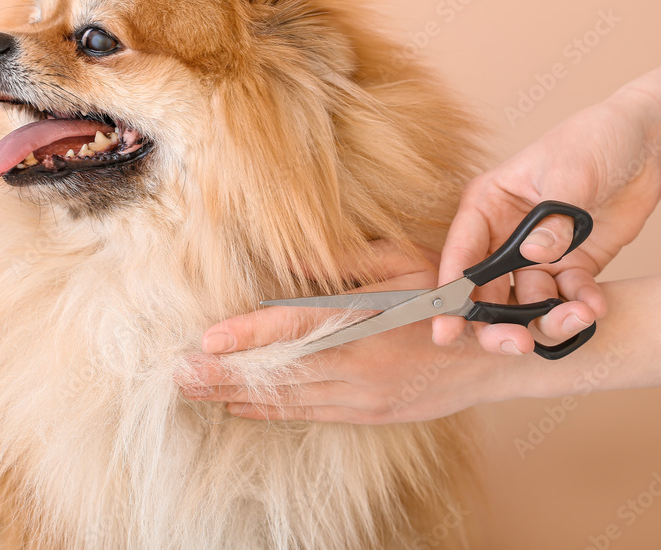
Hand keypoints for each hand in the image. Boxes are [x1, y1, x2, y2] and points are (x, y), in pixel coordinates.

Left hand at [183, 246, 508, 422]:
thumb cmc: (446, 292)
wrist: (496, 354)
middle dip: (224, 374)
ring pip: (289, 397)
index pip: (295, 325)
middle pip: (280, 369)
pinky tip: (239, 408)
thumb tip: (288, 261)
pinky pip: (310, 414)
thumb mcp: (401, 259)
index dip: (248, 334)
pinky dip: (272, 412)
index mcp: (366, 316)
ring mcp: (364, 393)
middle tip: (178, 376)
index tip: (205, 341)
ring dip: (237, 395)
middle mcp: (360, 360)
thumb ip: (343, 261)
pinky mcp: (370, 413)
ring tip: (194, 392)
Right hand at [435, 67, 660, 354]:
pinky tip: (594, 305)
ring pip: (526, 303)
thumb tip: (533, 256)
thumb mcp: (570, 173)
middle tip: (517, 342)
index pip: (460, 255)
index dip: (450, 294)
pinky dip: (581, 307)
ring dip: (549, 318)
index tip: (447, 331)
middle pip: (486, 291)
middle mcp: (504, 236)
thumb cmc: (595, 140)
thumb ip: (550, 219)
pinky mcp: (571, 266)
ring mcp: (536, 255)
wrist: (648, 143)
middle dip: (498, 322)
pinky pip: (567, 298)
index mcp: (487, 206)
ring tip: (579, 315)